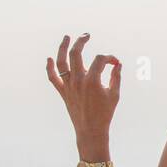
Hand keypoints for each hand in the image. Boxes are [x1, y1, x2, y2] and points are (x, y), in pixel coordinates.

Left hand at [45, 33, 120, 153]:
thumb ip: (116, 77)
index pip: (100, 60)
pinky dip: (49, 67)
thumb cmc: (105, 114)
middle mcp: (78, 80)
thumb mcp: (114, 94)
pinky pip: (52, 77)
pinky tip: (50, 58)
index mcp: (92, 81)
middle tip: (86, 35)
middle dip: (81, 41)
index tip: (115, 63)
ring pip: (61, 61)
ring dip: (62, 47)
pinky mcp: (63, 92)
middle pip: (76, 53)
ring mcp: (68, 86)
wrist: (91, 131)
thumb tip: (117, 64)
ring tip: (66, 37)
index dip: (109, 58)